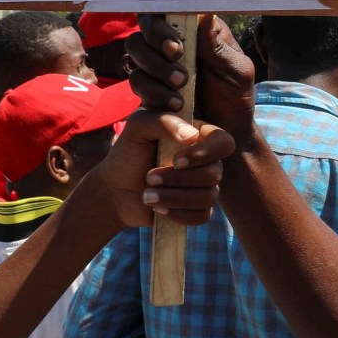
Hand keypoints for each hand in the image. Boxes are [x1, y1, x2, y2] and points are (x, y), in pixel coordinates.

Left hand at [85, 111, 234, 229]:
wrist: (114, 190)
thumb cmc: (127, 153)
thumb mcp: (138, 127)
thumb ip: (163, 121)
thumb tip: (191, 137)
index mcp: (198, 136)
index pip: (223, 142)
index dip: (205, 153)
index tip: (176, 161)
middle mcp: (206, 161)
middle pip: (215, 172)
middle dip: (179, 179)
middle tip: (150, 177)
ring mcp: (203, 186)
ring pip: (208, 196)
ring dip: (174, 197)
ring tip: (147, 196)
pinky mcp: (197, 209)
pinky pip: (202, 216)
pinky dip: (178, 214)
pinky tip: (158, 209)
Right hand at [127, 14, 257, 146]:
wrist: (227, 131)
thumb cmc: (237, 95)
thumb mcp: (238, 71)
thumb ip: (220, 47)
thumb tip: (206, 16)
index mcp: (195, 29)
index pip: (167, 9)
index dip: (163, 22)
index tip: (176, 47)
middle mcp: (172, 41)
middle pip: (145, 27)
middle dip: (155, 46)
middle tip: (178, 67)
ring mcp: (157, 63)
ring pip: (135, 51)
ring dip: (154, 69)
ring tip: (181, 88)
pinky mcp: (149, 86)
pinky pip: (136, 80)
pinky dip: (151, 91)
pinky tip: (174, 104)